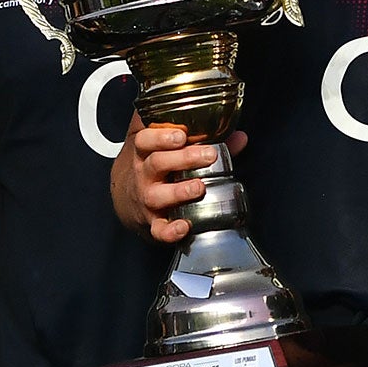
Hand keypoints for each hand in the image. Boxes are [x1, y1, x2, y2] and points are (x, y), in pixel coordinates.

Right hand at [111, 116, 245, 242]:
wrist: (128, 197)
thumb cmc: (155, 164)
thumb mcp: (167, 146)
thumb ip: (203, 139)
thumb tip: (239, 137)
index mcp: (145, 152)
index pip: (145, 140)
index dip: (161, 136)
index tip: (181, 135)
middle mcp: (143, 175)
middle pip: (157, 163)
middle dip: (183, 158)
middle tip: (208, 155)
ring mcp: (146, 199)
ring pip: (157, 195)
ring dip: (179, 192)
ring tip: (199, 187)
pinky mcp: (152, 222)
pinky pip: (158, 229)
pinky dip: (170, 231)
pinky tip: (184, 227)